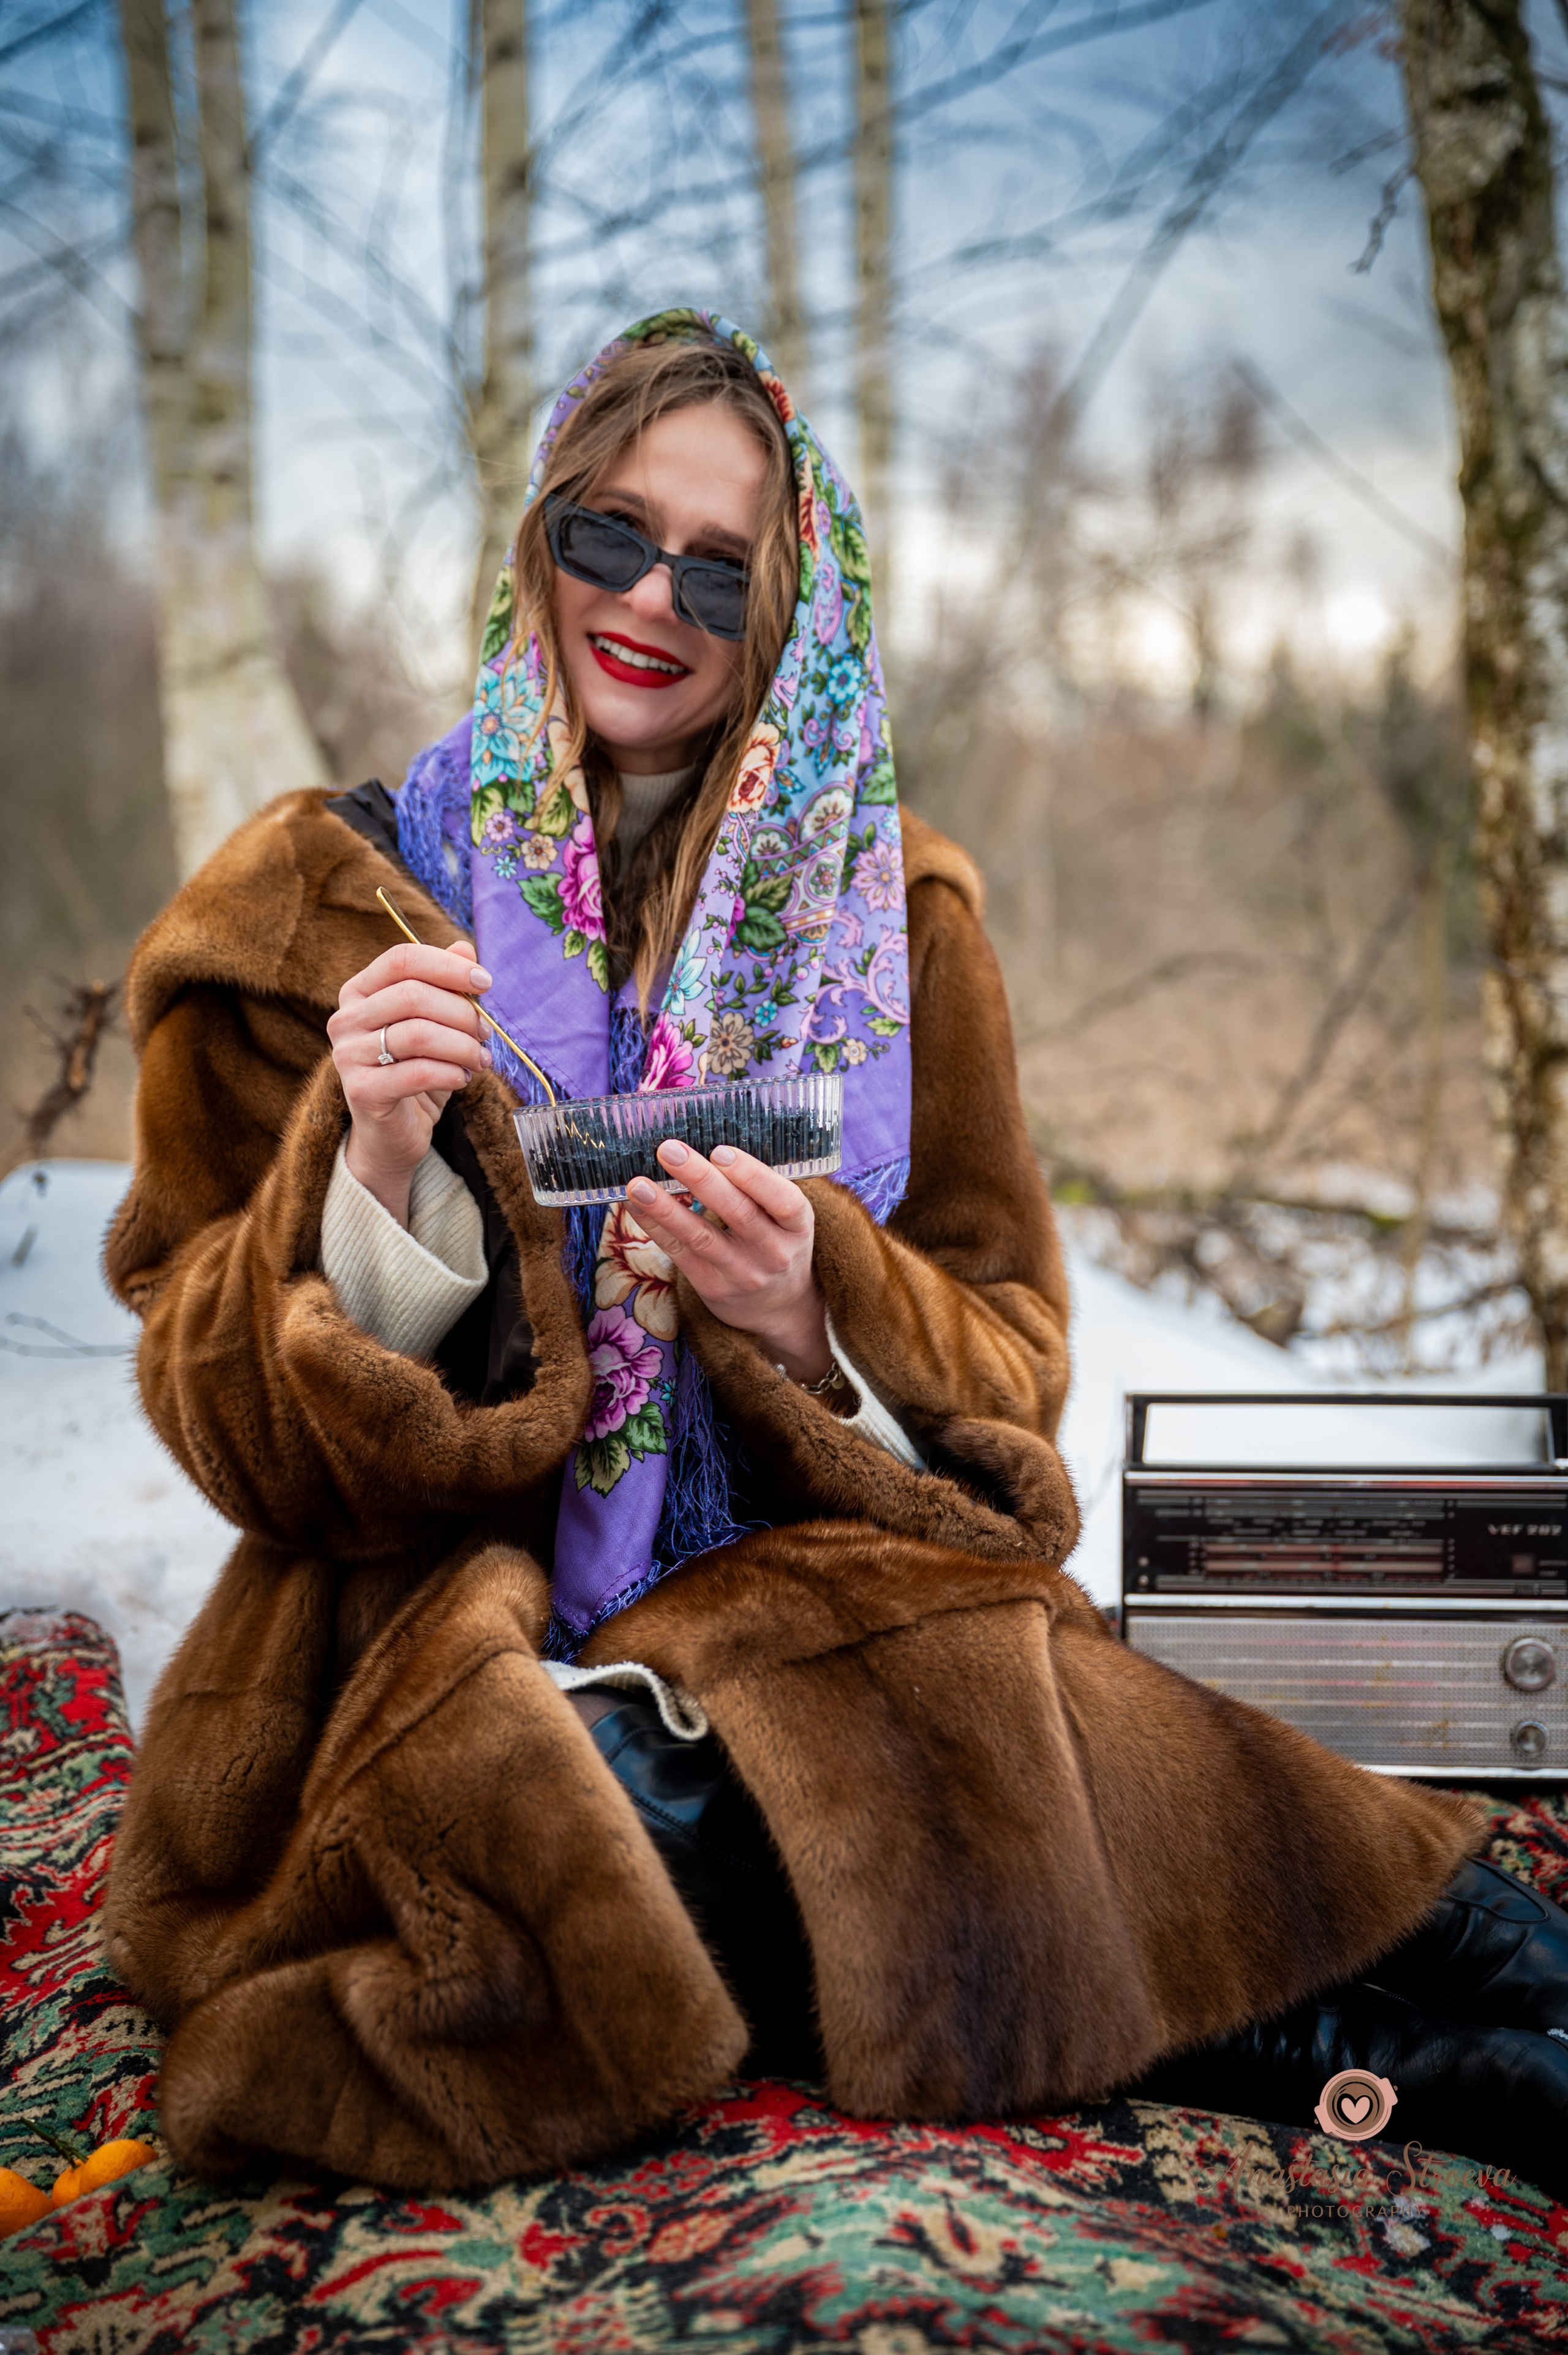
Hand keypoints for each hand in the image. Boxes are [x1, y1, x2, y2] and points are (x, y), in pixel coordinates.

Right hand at [327, 939, 491, 1224]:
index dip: (448, 966)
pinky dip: (451, 1073)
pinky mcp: (361, 1091)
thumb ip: (447, 985)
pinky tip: (463, 1078)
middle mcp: (345, 1019)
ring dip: (462, 1045)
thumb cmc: (417, 1070)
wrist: (394, 1133)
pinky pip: (417, 1072)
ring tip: (480, 1059)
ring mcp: (347, 1055)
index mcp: (360, 991)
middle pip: (413, 995)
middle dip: (461, 1012)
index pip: (402, 959)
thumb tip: (466, 948)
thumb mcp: (437, 1024)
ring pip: (418, 1034)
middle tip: (486, 1033)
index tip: (485, 982)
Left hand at [626, 1141, 830, 1380]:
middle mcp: (774, 1251)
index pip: (783, 1200)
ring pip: (701, 1236)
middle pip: (737, 1212)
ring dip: (666, 1207)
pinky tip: (636, 1207)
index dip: (752, 1175)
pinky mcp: (713, 1286)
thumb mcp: (785, 1218)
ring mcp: (743, 1272)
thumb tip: (702, 1148)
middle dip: (700, 1178)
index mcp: (798, 1225)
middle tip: (669, 1150)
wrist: (779, 1306)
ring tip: (638, 1184)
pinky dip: (655, 1227)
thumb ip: (757, 1188)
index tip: (719, 1151)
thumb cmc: (776, 1243)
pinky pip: (680, 1253)